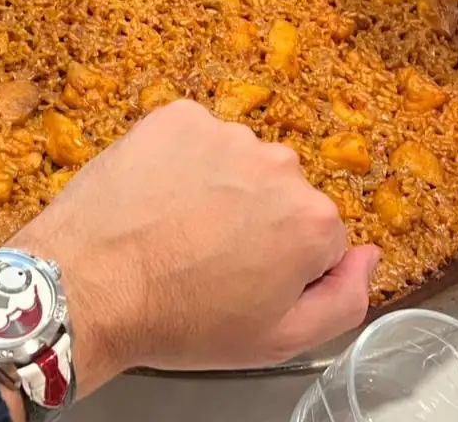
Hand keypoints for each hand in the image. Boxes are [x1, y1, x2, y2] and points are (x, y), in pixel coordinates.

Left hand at [11, 101, 376, 392]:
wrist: (89, 284)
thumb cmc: (180, 320)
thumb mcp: (278, 341)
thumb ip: (345, 299)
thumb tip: (368, 255)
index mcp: (312, 220)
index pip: (317, 235)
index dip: (281, 262)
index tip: (245, 280)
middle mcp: (278, 164)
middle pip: (280, 191)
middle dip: (254, 218)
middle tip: (206, 256)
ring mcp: (224, 134)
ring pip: (237, 161)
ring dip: (217, 185)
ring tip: (175, 226)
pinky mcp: (177, 117)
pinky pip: (194, 136)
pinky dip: (180, 158)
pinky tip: (157, 195)